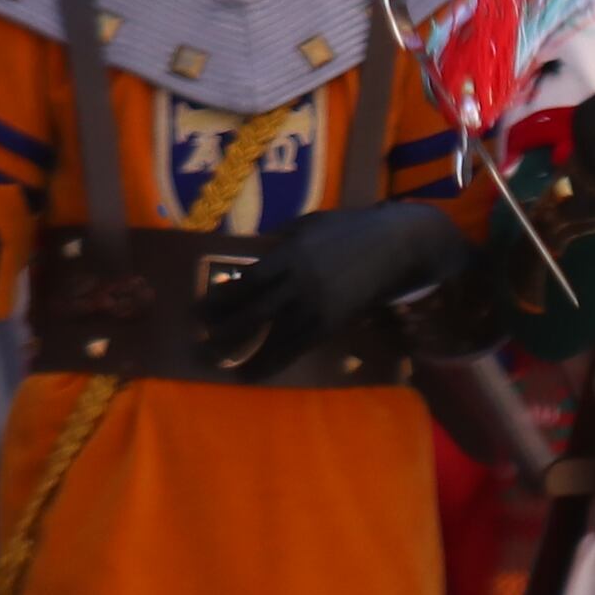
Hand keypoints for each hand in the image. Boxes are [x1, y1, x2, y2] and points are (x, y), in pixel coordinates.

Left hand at [198, 201, 471, 376]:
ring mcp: (319, 304)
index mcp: (290, 254)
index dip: (222, 299)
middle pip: (256, 312)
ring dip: (251, 354)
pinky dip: (278, 360)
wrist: (394, 245)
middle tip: (203, 346)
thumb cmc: (348, 229)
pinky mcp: (334, 321)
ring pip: (278, 335)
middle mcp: (301, 282)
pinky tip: (260, 370)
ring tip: (229, 368)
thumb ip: (278, 240)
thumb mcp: (308, 225)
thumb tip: (248, 254)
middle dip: (227, 331)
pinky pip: (301, 345)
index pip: (248, 281)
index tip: (201, 311)